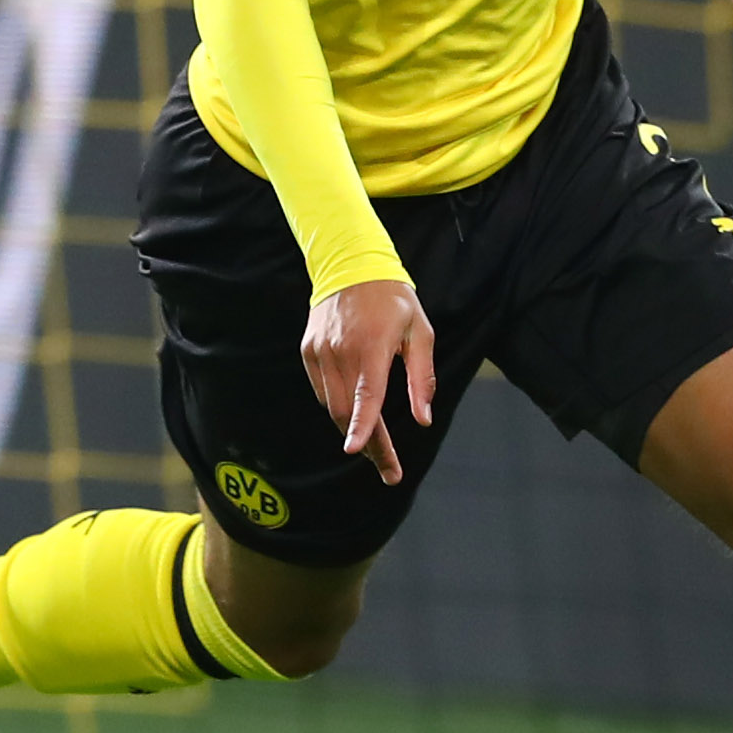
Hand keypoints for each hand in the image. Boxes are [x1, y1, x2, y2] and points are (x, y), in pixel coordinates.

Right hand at [297, 275, 436, 486]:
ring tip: (375, 442)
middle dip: (369, 446)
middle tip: (389, 470)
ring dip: (353, 428)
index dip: (363, 427)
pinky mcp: (309, 351)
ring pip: (333, 406)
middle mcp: (341, 350)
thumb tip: (423, 420)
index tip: (358, 453)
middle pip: (348, 412)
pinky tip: (354, 406)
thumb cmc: (393, 300)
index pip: (367, 394)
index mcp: (372, 345)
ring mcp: (320, 351)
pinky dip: (338, 406)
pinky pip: (322, 391)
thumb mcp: (420, 332)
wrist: (349, 263)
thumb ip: (422, 378)